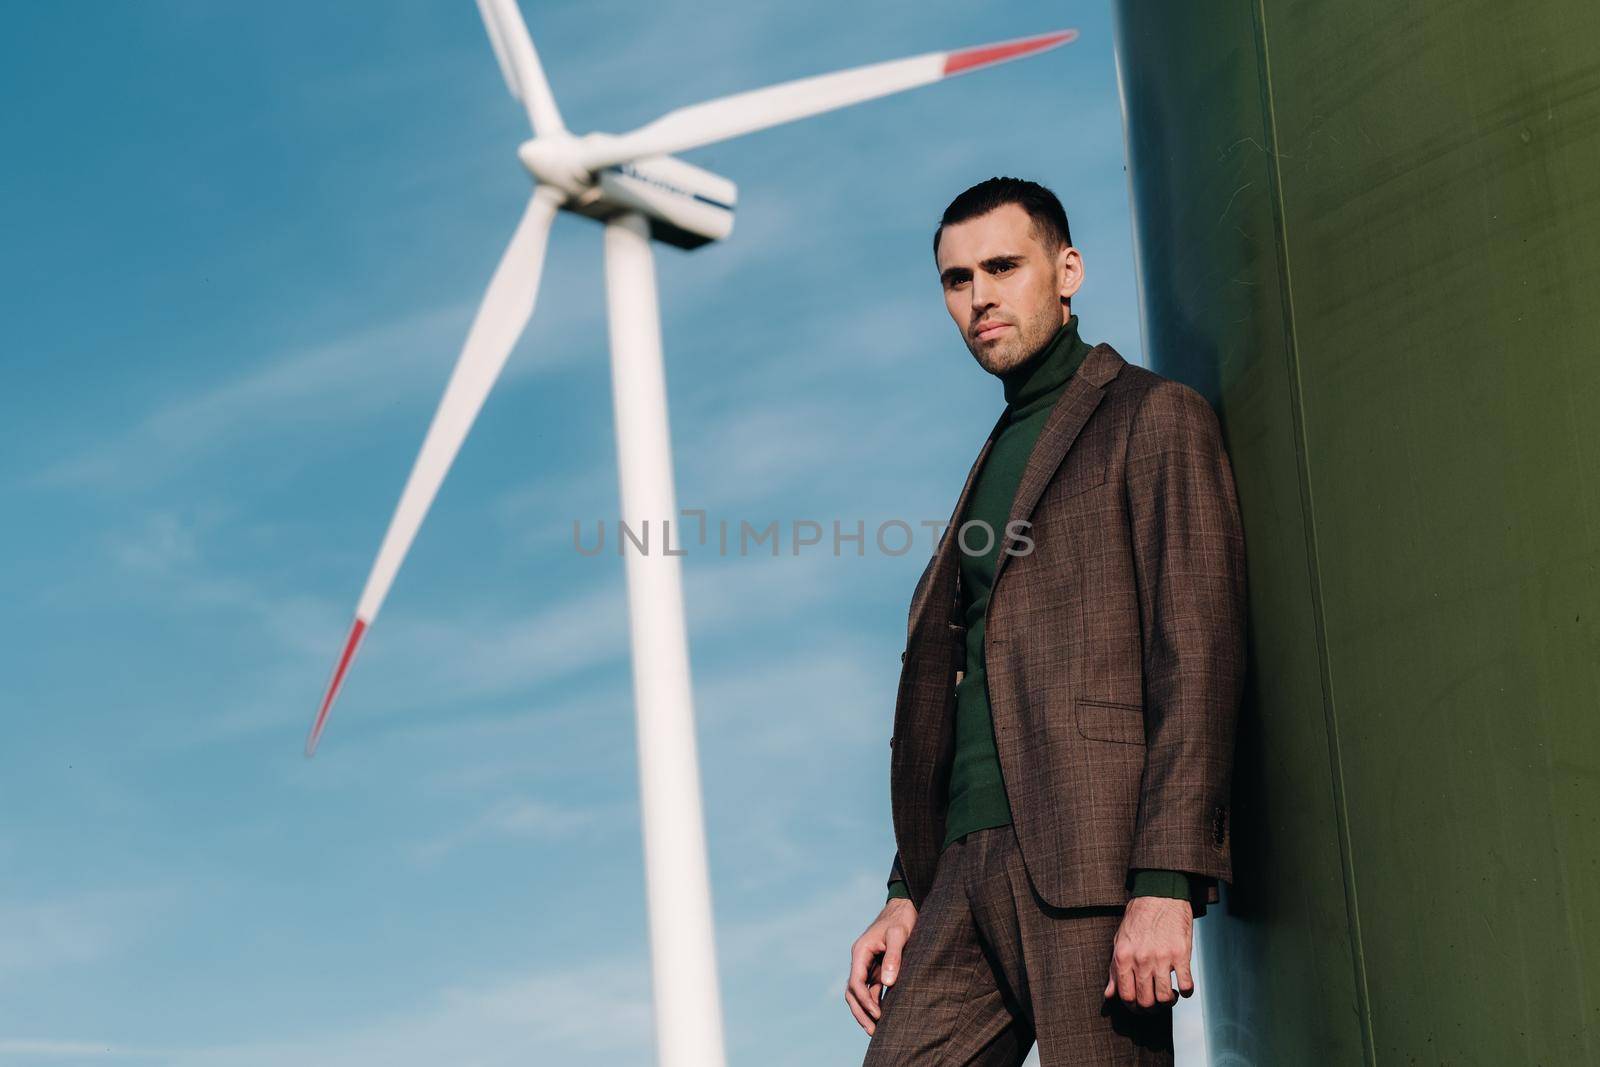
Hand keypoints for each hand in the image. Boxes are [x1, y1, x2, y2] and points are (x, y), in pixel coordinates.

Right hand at [845, 897, 916, 1034]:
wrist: (906, 906)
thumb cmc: (902, 918)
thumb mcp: (899, 935)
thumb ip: (894, 957)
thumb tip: (888, 983)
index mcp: (861, 952)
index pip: (856, 983)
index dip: (865, 1001)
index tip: (878, 1015)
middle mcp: (861, 960)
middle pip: (853, 992)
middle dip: (860, 1012)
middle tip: (873, 1032)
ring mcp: (868, 964)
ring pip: (861, 993)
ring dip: (867, 1011)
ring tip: (878, 1030)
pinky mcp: (878, 967)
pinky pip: (872, 989)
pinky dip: (876, 1003)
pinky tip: (886, 1016)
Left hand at [1103, 896, 1193, 1009]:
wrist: (1160, 895)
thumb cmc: (1138, 919)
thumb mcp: (1119, 942)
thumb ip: (1114, 970)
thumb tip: (1109, 995)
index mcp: (1123, 957)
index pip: (1126, 996)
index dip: (1133, 1007)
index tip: (1140, 1006)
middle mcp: (1141, 959)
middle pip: (1146, 1001)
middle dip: (1151, 1008)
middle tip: (1155, 1002)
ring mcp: (1162, 958)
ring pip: (1165, 998)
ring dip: (1169, 1002)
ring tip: (1170, 994)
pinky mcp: (1181, 954)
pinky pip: (1186, 985)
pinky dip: (1186, 992)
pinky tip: (1183, 986)